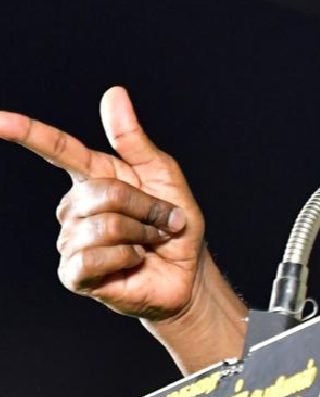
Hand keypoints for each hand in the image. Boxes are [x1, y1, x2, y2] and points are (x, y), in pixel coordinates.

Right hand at [0, 86, 205, 319]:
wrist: (188, 274)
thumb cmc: (174, 224)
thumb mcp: (163, 176)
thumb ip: (134, 140)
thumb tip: (114, 93)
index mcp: (94, 176)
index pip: (56, 149)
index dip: (26, 132)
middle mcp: (75, 207)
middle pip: (104, 193)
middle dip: (145, 207)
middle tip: (164, 222)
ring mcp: (71, 241)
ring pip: (103, 226)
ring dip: (140, 234)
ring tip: (150, 243)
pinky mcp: (75, 273)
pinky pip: (95, 257)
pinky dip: (126, 257)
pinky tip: (134, 261)